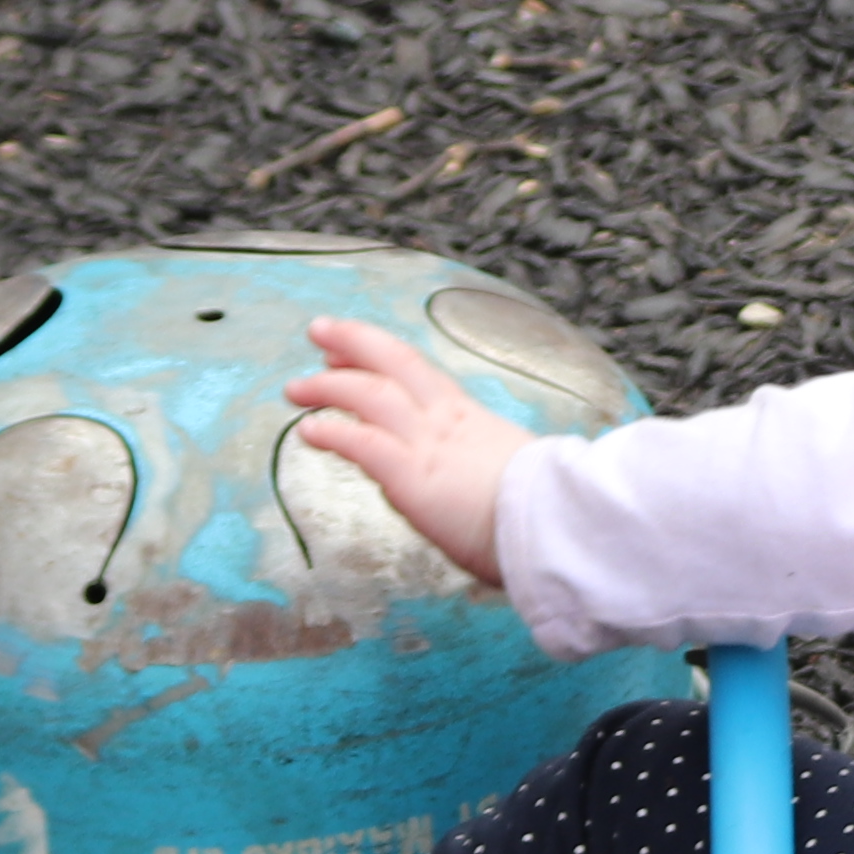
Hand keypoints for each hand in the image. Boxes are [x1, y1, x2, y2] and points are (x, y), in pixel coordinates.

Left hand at [285, 316, 535, 585]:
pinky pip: (363, 444)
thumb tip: (479, 483)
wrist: (558, 522)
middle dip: (353, 341)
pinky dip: (332, 432)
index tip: (348, 348)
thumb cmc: (544, 507)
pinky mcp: (413, 476)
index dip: (379, 355)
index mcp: (469, 418)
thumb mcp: (511, 471)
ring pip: (370, 396)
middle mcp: (445, 421)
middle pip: (393, 364)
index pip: (417, 373)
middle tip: (318, 331)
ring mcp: (428, 445)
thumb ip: (483, 468)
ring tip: (295, 388)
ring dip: (328, 386)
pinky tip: (308, 430)